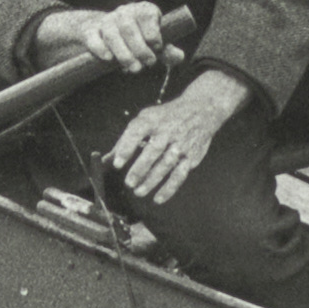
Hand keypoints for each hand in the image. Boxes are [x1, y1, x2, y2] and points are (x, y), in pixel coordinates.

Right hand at [38, 1, 174, 75]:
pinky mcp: (90, 31)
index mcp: (143, 10)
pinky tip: (108, 58)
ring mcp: (106, 21)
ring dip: (123, 52)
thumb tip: (180, 57)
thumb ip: (166, 50)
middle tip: (148, 64)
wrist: (105, 31)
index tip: (157, 47)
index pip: (147, 15)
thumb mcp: (154, 43)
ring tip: (133, 68)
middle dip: (139, 48)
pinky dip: (99, 47)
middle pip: (129, 27)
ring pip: (112, 34)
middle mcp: (124, 12)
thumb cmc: (138, 38)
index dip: (153, 31)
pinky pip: (92, 37)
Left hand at [107, 68, 248, 203]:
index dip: (126, 148)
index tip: (116, 163)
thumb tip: (107, 159)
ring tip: (138, 191)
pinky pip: (180, 174)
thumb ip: (127, 139)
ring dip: (152, 180)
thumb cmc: (167, 117)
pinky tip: (158, 198)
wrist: (201, 109)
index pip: (137, 132)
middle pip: (153, 151)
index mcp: (153, 119)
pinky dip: (169, 188)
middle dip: (140, 168)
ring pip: (166, 164)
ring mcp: (181, 144)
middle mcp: (169, 131)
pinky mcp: (191, 156)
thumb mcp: (146, 119)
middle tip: (129, 182)